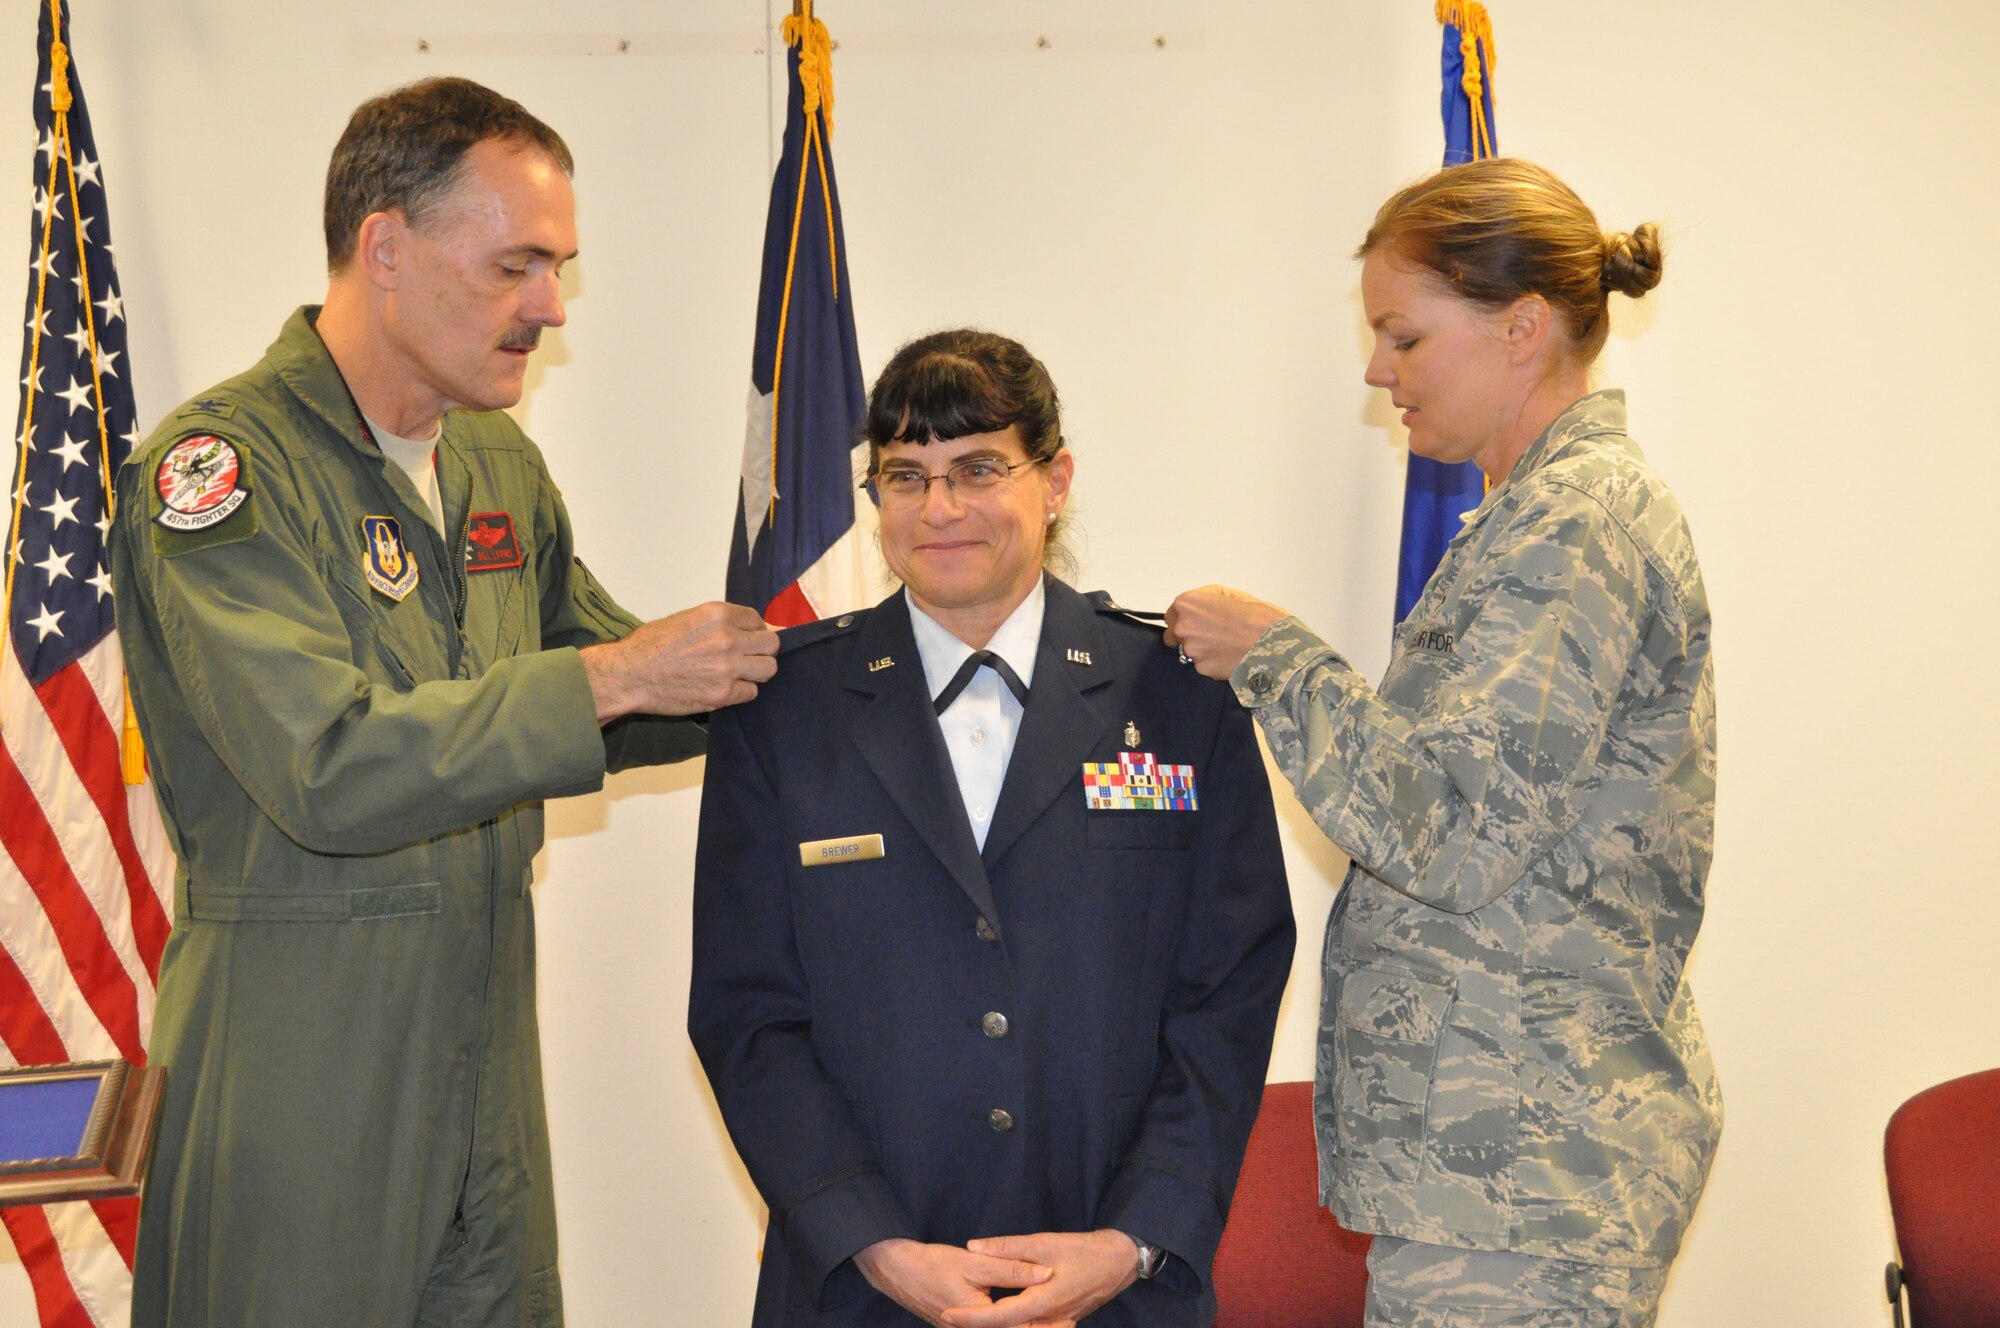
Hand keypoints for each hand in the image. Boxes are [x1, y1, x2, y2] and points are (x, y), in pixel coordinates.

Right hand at [579, 601, 778, 720]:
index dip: (754, 631)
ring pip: (768, 669)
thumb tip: (750, 628)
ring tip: (738, 675)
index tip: (747, 639)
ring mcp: (728, 667)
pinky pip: (751, 693)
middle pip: (772, 644)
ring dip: (756, 673)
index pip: (758, 620)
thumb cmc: (651, 646)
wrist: (629, 675)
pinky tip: (723, 689)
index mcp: (717, 614)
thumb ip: (719, 623)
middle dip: (762, 651)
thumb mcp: (686, 619)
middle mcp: (727, 638)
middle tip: (747, 658)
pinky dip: (740, 692)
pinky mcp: (723, 693)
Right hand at [854, 1238, 1052, 1327]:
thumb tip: (1047, 1273)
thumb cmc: (933, 1265)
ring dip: (1027, 1327)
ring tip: (1056, 1320)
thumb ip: (1012, 1269)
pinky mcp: (963, 1327)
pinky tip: (1024, 1316)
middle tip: (1070, 1321)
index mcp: (979, 1321)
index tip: (1070, 1320)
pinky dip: (1010, 1324)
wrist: (897, 1271)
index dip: (1047, 1326)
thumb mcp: (975, 1263)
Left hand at [940, 1230, 1139, 1327]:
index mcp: (1041, 1302)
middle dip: (978, 1325)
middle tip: (950, 1317)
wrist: (1119, 1261)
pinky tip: (1000, 1314)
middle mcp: (1048, 1319)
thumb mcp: (1044, 1242)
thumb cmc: (1083, 1250)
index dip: (971, 1317)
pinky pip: (1032, 1327)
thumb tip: (974, 1246)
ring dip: (995, 1324)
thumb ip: (1008, 1247)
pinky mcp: (1060, 1319)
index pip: (998, 1316)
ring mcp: (1055, 1323)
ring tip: (969, 1316)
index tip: (948, 1314)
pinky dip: (1014, 1322)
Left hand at [1164, 585, 1288, 680]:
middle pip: (1174, 634)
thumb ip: (1212, 598)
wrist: (1275, 647)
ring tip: (1225, 647)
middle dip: (1188, 635)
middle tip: (1211, 636)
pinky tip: (1229, 658)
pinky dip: (1212, 663)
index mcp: (1189, 604)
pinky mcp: (1202, 669)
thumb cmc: (1261, 619)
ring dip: (1200, 651)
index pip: (1173, 613)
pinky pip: (1202, 666)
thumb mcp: (1236, 596)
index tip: (1198, 621)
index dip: (1186, 617)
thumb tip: (1204, 604)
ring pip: (1187, 652)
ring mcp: (1191, 650)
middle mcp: (1184, 627)